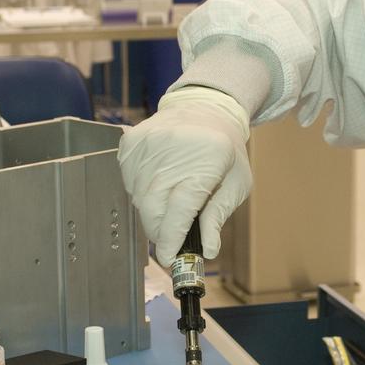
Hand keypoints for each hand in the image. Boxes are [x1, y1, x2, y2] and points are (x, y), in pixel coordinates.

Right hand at [117, 87, 251, 265]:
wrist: (206, 108)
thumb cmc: (225, 150)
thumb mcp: (236, 184)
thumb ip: (218, 216)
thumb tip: (208, 250)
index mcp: (207, 159)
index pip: (181, 208)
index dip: (172, 238)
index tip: (170, 256)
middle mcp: (174, 148)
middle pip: (154, 206)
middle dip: (159, 231)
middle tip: (170, 239)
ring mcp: (148, 143)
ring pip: (139, 197)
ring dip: (150, 213)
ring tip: (168, 206)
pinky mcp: (131, 141)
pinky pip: (128, 181)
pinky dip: (140, 193)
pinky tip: (157, 186)